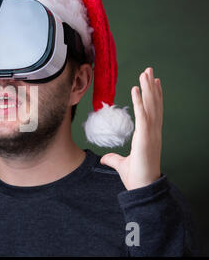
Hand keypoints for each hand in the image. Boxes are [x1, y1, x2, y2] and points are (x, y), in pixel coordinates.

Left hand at [100, 67, 162, 189]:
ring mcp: (151, 133)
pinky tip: (136, 88)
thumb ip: (113, 159)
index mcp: (149, 136)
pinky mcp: (145, 137)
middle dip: (152, 87)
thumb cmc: (136, 177)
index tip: (154, 83)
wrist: (142, 188)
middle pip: (154, 104)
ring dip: (148, 88)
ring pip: (151, 106)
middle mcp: (153, 132)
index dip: (154, 97)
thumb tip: (104, 159)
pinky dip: (139, 101)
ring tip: (146, 73)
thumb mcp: (121, 165)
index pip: (153, 111)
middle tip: (150, 71)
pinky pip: (142, 115)